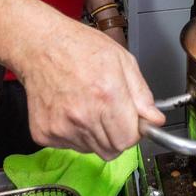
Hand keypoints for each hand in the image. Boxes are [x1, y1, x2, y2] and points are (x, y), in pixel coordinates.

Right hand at [19, 19, 164, 159]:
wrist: (40, 45)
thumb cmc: (79, 47)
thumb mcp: (123, 60)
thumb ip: (142, 94)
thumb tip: (155, 120)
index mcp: (107, 96)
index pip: (129, 140)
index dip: (133, 132)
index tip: (130, 121)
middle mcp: (84, 115)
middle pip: (111, 150)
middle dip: (116, 135)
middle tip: (109, 112)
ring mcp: (62, 127)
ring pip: (91, 149)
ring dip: (95, 135)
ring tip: (87, 106)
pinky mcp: (44, 133)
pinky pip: (70, 146)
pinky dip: (74, 133)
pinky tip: (71, 110)